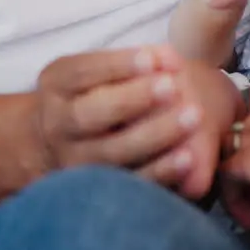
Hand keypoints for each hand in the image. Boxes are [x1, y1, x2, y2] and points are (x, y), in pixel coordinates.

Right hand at [34, 45, 237, 198]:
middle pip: (90, 114)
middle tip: (173, 86)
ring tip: (193, 115)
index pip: (82, 72)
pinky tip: (188, 157)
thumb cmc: (92, 94)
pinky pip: (129, 182)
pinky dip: (160, 171)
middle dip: (133, 99)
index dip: (118, 65)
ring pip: (111, 152)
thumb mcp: (96, 71)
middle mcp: (57, 125)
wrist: (56, 144)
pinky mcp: (95, 191)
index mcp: (56, 86)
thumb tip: (168, 58)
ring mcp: (72, 161)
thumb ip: (130, 63)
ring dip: (155, 135)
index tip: (153, 59)